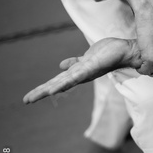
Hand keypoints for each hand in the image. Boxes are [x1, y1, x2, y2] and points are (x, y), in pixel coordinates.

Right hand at [23, 38, 137, 103]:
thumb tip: (61, 65)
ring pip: (62, 83)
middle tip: (25, 101)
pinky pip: (76, 77)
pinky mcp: (91, 68)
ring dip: (48, 90)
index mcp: (78, 73)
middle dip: (40, 92)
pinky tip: (54, 89)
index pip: (57, 81)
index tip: (29, 97)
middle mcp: (80, 75)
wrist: (126, 51)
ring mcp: (85, 72)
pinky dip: (65, 83)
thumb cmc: (110, 54)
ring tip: (34, 97)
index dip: (44, 88)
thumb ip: (75, 63)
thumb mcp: (87, 58)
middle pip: (56, 84)